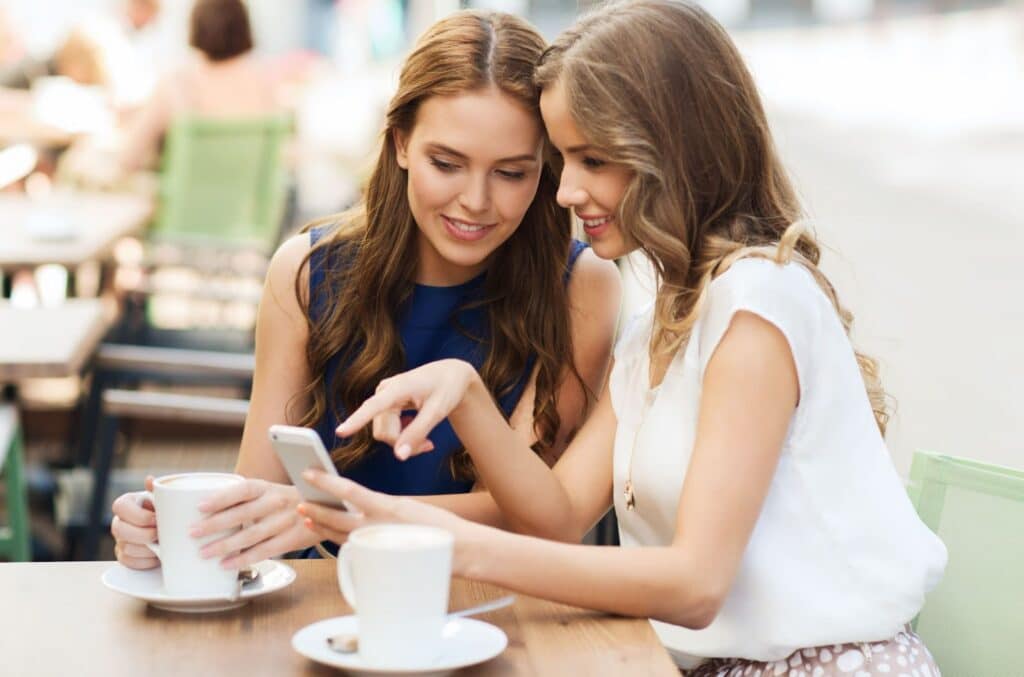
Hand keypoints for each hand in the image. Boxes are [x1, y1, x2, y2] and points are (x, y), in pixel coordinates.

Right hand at [110, 476, 157, 569]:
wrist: (169, 527)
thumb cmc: (165, 510)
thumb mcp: (163, 499)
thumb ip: (157, 490)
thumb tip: (149, 480)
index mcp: (125, 504)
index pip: (121, 507)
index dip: (139, 516)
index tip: (157, 519)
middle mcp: (118, 522)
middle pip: (120, 530)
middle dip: (143, 534)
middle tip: (160, 534)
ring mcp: (119, 540)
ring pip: (126, 547)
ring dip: (146, 549)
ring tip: (162, 544)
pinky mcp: (124, 556)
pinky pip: (129, 562)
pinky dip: (145, 561)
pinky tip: (156, 555)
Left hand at [189, 479, 318, 568]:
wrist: (325, 507)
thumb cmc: (287, 500)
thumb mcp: (269, 491)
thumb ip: (244, 498)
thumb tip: (206, 508)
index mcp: (268, 487)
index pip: (243, 489)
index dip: (222, 497)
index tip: (200, 506)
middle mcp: (276, 502)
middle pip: (243, 514)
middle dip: (215, 524)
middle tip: (193, 533)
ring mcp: (285, 521)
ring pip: (252, 535)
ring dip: (226, 545)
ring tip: (204, 553)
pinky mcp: (292, 539)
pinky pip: (265, 551)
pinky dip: (244, 559)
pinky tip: (227, 564)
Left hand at [297, 470, 478, 576]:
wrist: (459, 549)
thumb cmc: (438, 526)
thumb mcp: (408, 506)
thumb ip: (382, 506)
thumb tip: (361, 505)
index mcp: (387, 506)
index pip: (348, 491)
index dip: (325, 482)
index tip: (309, 473)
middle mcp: (379, 526)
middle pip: (336, 518)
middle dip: (315, 510)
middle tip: (299, 502)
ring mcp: (378, 544)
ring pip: (340, 536)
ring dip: (322, 526)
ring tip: (308, 517)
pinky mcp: (380, 559)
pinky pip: (353, 549)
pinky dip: (339, 541)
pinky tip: (331, 537)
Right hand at [335, 359, 477, 460]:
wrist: (450, 374)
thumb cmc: (447, 389)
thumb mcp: (437, 412)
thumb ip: (417, 434)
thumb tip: (399, 456)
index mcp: (397, 388)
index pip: (373, 406)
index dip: (356, 420)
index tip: (340, 432)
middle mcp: (384, 391)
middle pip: (383, 431)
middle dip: (402, 443)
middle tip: (429, 446)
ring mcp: (382, 397)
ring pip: (384, 433)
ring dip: (403, 441)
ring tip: (427, 440)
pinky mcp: (385, 404)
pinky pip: (386, 428)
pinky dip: (401, 435)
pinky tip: (417, 429)